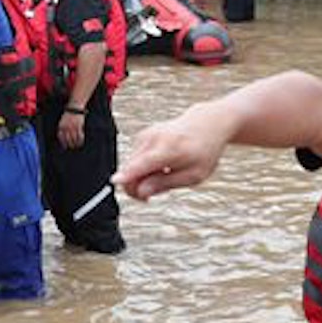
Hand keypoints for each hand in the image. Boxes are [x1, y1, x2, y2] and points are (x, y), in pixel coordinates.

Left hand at [58, 110, 85, 148]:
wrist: (74, 108)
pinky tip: (81, 142)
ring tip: (77, 146)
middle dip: (70, 144)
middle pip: (68, 139)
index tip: (65, 147)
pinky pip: (80, 135)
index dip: (63, 143)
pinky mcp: (78, 126)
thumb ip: (62, 127)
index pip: (61, 137)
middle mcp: (66, 128)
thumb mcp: (62, 120)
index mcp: (61, 126)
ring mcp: (72, 127)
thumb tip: (64, 135)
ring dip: (75, 143)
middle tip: (72, 147)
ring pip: (74, 138)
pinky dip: (80, 140)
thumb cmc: (69, 114)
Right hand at [114, 111, 230, 199]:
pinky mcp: (142, 135)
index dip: (127, 176)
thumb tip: (141, 192)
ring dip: (142, 177)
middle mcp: (154, 139)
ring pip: (131, 165)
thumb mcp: (194, 175)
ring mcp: (146, 135)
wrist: (207, 124)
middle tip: (149, 198)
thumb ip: (166, 184)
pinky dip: (144, 167)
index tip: (115, 182)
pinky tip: (161, 165)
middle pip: (131, 168)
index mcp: (170, 149)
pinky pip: (136, 158)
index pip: (143, 164)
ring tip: (165, 175)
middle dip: (136, 187)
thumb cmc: (204, 151)